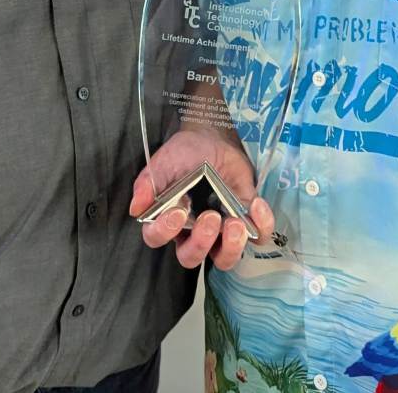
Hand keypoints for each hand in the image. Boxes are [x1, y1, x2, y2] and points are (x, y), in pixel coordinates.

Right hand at [129, 129, 273, 269]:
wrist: (213, 138)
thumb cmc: (185, 153)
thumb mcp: (163, 162)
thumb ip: (148, 182)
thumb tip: (136, 207)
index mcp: (167, 219)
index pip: (157, 238)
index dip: (165, 232)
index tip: (178, 211)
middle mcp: (192, 232)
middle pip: (191, 257)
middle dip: (201, 243)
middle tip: (210, 218)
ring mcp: (220, 231)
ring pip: (224, 259)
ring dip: (231, 247)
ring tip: (235, 222)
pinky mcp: (245, 222)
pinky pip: (257, 237)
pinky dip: (261, 226)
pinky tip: (256, 204)